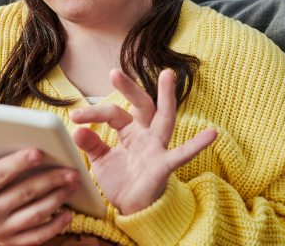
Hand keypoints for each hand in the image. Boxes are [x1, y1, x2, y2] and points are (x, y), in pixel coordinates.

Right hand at [0, 133, 78, 244]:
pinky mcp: (9, 242)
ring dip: (56, 200)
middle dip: (49, 181)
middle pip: (23, 195)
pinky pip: (35, 237)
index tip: (38, 152)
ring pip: (34, 215)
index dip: (18, 164)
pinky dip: (54, 228)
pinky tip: (68, 214)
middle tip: (70, 169)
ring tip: (72, 183)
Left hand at [69, 69, 216, 214]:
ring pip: (164, 118)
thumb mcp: (101, 161)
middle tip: (114, 73)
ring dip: (166, 97)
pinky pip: (182, 154)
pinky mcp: (164, 166)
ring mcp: (157, 148)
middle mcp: (146, 134)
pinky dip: (196, 145)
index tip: (73, 117)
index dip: (93, 113)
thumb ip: (91, 144)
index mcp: (130, 130)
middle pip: (141, 105)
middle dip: (129, 88)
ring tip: (168, 75)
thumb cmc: (122, 181)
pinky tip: (211, 133)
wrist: (133, 211)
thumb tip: (76, 130)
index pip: (112, 113)